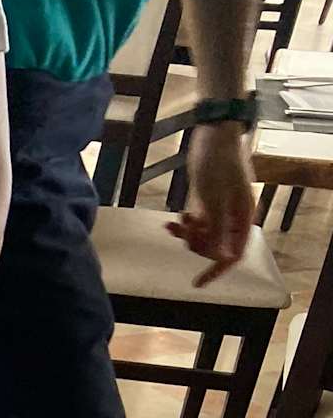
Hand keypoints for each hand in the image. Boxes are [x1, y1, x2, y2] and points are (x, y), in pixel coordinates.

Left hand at [169, 124, 255, 286]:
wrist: (214, 135)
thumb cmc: (218, 163)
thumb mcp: (214, 199)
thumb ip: (217, 229)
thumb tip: (219, 257)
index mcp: (244, 217)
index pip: (234, 254)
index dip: (216, 270)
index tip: (198, 283)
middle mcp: (235, 217)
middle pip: (215, 248)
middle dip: (195, 245)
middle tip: (180, 233)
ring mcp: (221, 210)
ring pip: (203, 237)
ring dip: (187, 235)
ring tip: (174, 224)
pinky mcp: (208, 202)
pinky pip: (196, 224)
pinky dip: (185, 225)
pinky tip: (174, 219)